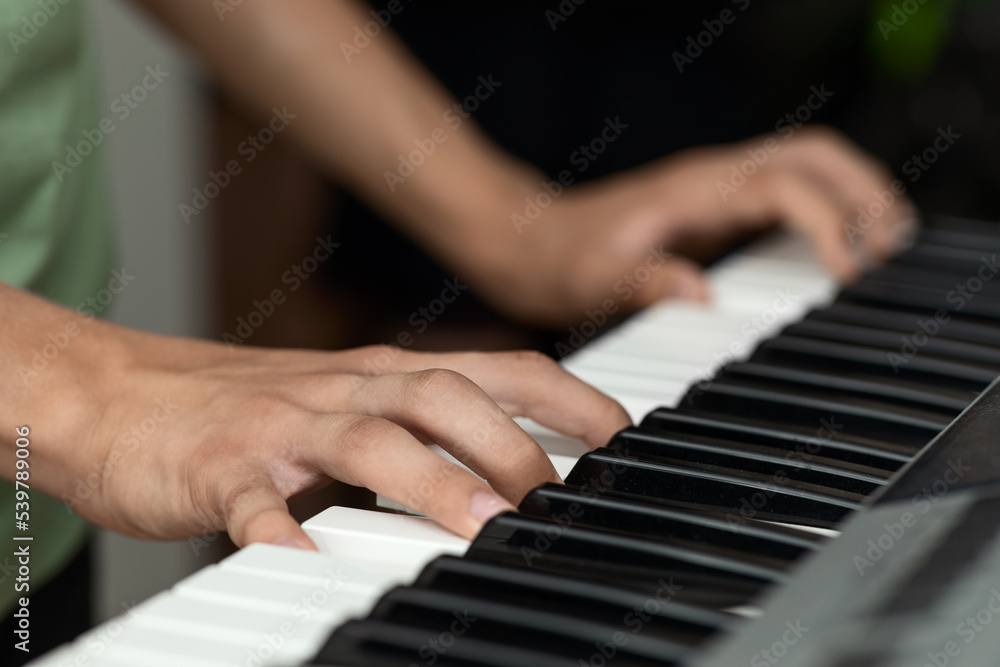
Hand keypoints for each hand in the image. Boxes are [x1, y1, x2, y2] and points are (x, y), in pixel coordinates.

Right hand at [14, 300, 629, 546]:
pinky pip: (254, 500)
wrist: (124, 394)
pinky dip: (281, 528)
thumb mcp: (352, 403)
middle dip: (510, 445)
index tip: (620, 437)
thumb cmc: (253, 406)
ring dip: (428, 480)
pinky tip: (302, 557)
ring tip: (476, 521)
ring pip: (368, 442)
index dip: (566, 399)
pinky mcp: (221, 468)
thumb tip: (515, 465)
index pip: (495, 370)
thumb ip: (425, 426)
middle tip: (557, 499)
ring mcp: (285, 426)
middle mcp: (346, 391)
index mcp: (384, 376)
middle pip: (444, 398)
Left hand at [469, 126, 915, 325]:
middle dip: (865, 193)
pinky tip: (838, 250)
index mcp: (690, 191)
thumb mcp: (589, 281)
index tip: (848, 274)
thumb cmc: (556, 259)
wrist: (528, 239)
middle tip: (891, 251)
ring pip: (808, 164)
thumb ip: (643, 284)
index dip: (828, 223)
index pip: (783, 186)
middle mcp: (712, 179)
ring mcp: (718, 188)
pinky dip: (828, 209)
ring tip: (883, 248)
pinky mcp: (717, 206)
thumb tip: (702, 296)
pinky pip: (789, 191)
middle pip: (813, 154)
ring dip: (854, 194)